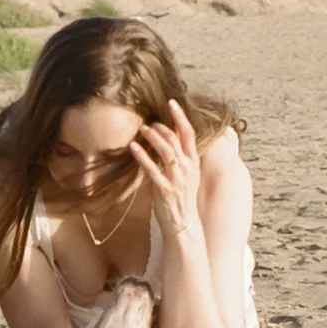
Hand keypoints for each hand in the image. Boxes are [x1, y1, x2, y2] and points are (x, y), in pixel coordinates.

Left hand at [128, 98, 204, 241]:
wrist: (184, 225)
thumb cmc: (182, 198)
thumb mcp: (186, 174)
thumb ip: (180, 156)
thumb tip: (171, 135)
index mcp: (194, 163)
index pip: (189, 134)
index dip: (180, 116)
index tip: (171, 102)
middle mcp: (188, 169)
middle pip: (176, 140)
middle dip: (162, 127)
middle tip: (148, 122)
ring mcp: (178, 179)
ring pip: (167, 151)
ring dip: (153, 137)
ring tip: (142, 129)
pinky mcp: (165, 190)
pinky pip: (153, 169)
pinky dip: (142, 156)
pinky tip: (133, 147)